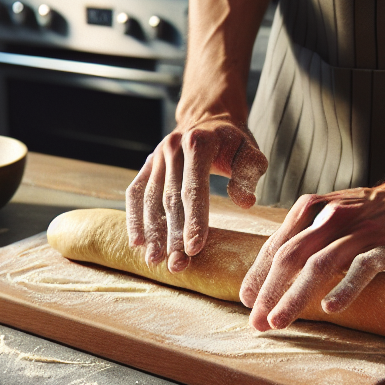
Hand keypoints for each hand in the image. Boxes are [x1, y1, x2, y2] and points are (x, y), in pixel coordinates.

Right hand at [125, 116, 267, 270]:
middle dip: (172, 235)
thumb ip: (249, 174)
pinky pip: (136, 193)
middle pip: (170, 199)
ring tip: (155, 260)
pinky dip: (134, 218)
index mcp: (198, 143)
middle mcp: (172, 148)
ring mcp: (156, 156)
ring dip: (152, 232)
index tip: (195, 248)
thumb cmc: (232, 142)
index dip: (194, 220)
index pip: (194, 189)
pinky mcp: (146, 165)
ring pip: (150, 200)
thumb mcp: (250, 151)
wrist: (207, 120)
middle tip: (176, 265)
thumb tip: (245, 202)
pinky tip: (137, 242)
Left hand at [239, 182, 384, 331]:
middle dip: (268, 291)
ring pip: (319, 265)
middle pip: (290, 257)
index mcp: (311, 210)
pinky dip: (344, 288)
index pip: (277, 246)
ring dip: (294, 296)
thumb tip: (270, 275)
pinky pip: (361, 268)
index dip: (258, 275)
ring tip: (278, 322)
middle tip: (256, 321)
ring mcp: (359, 231)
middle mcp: (330, 218)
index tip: (246, 300)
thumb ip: (302, 238)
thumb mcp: (329, 216)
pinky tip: (330, 308)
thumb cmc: (367, 213)